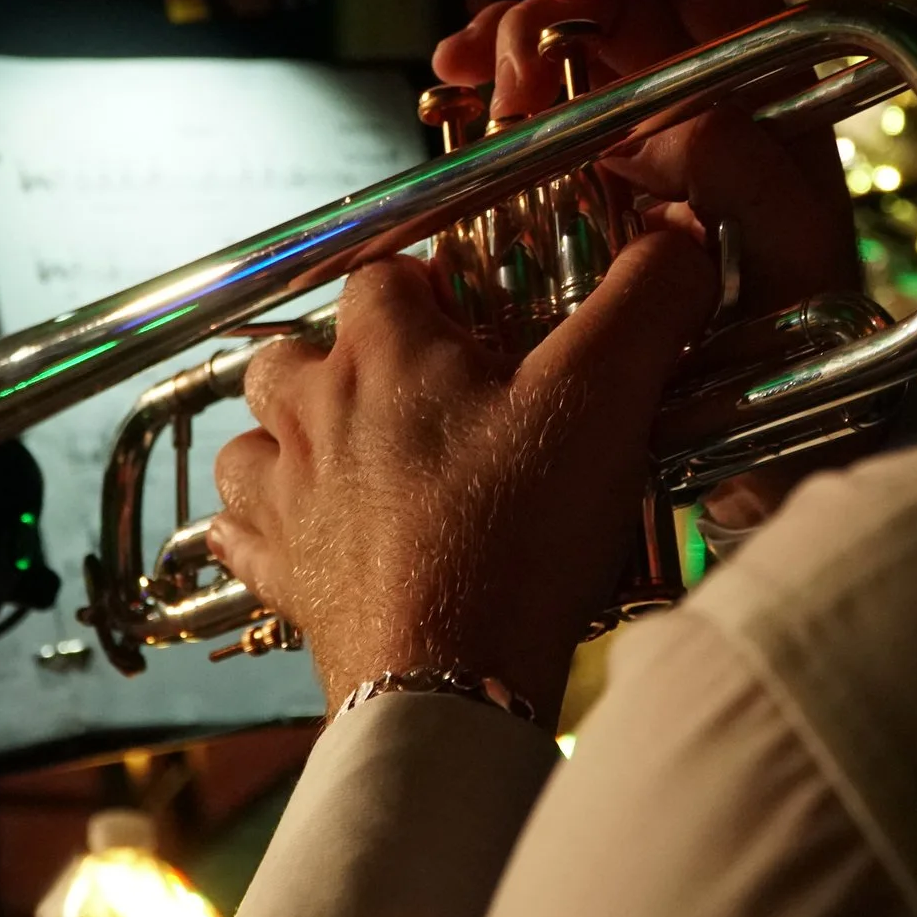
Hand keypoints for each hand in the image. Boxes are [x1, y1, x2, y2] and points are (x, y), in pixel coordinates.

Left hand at [208, 233, 718, 717]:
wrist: (452, 679)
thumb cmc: (516, 535)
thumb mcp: (604, 400)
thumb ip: (644, 304)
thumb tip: (678, 237)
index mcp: (384, 355)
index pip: (380, 276)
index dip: (426, 285)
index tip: (472, 314)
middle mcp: (315, 415)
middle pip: (292, 352)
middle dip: (338, 356)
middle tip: (410, 389)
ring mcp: (290, 499)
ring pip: (251, 440)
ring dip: (285, 438)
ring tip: (344, 456)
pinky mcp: (284, 578)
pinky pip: (238, 539)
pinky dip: (257, 530)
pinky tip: (291, 537)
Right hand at [432, 0, 859, 315]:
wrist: (761, 419)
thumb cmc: (802, 334)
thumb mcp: (792, 252)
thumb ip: (742, 175)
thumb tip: (648, 129)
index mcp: (761, 81)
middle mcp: (697, 93)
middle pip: (611, 1)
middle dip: (543, 13)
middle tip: (506, 81)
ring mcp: (637, 135)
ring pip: (561, 50)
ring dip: (500, 48)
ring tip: (457, 77)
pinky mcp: (586, 182)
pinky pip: (531, 114)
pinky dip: (485, 98)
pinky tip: (451, 103)